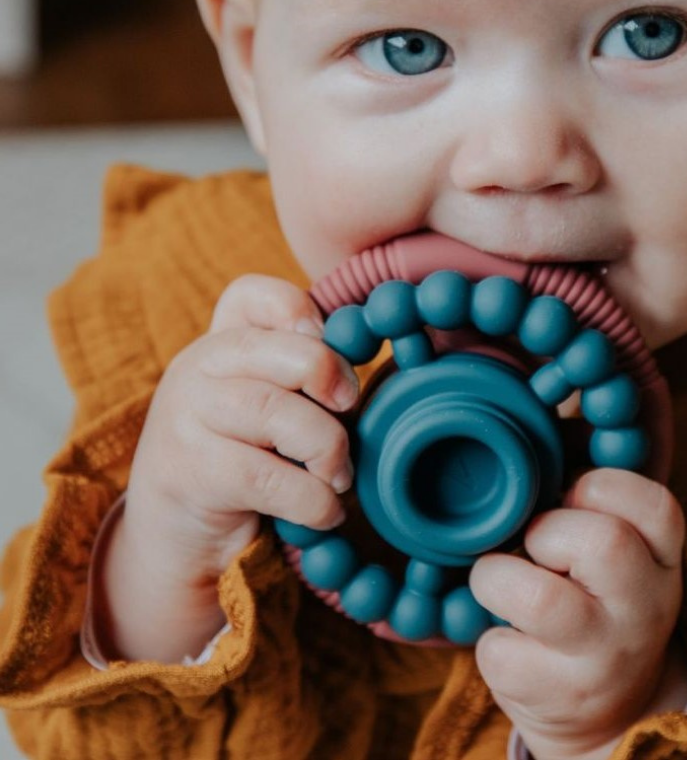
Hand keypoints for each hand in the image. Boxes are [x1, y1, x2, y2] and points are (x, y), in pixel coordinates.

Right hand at [100, 275, 360, 661]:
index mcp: (221, 344)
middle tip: (350, 412)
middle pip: (280, 351)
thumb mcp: (268, 407)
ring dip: (328, 449)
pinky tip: (323, 512)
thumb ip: (301, 377)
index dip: (296, 308)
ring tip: (338, 477)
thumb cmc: (243, 461)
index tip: (324, 338)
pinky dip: (311, 500)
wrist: (173, 538)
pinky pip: (267, 477)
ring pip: (277, 414)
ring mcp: (185, 419)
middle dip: (331, 379)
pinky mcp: (187, 473)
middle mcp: (197, 369)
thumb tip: (366, 361)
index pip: (249, 295)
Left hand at [469, 468, 686, 759]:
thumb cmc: (592, 593)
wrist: (605, 710)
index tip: (569, 496)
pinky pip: (498, 649)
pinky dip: (485, 635)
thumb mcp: (617, 544)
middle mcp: (646, 610)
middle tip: (533, 544)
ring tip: (502, 583)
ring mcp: (605, 659)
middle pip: (604, 543)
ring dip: (497, 577)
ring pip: (539, 600)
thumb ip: (588, 488)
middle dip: (545, 530)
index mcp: (662, 558)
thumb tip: (547, 418)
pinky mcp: (558, 699)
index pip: (657, 506)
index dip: (601, 486)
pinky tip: (509, 637)